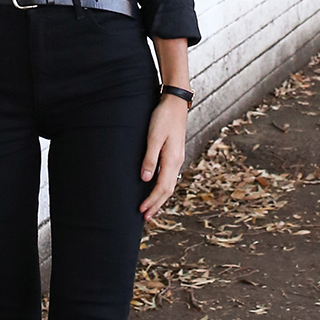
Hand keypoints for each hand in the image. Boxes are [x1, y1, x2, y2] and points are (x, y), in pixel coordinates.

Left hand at [139, 95, 187, 219]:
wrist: (175, 102)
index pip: (162, 187)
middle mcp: (177, 162)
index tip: (142, 211)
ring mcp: (177, 158)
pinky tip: (156, 189)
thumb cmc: (163, 117)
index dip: (152, 201)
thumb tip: (145, 179)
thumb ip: (150, 159)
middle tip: (145, 217)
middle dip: (156, 204)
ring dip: (160, 198)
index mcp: (172, 159)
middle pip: (168, 190)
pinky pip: (169, 177)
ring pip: (170, 184)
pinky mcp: (174, 154)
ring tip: (150, 208)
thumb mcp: (154, 137)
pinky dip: (162, 187)